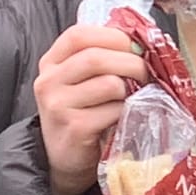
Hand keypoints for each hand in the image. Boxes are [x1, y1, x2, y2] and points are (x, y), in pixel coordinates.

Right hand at [34, 23, 150, 194]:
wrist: (65, 159)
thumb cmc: (82, 114)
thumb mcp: (81, 81)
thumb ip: (101, 59)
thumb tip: (141, 43)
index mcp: (52, 62)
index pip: (78, 35)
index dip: (111, 36)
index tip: (134, 46)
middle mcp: (49, 81)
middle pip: (96, 57)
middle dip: (131, 62)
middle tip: (146, 73)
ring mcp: (59, 105)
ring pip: (109, 83)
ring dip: (132, 89)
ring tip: (136, 96)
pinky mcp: (75, 128)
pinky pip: (114, 110)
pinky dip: (128, 111)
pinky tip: (126, 116)